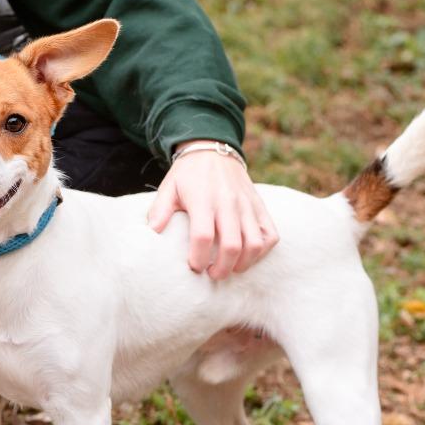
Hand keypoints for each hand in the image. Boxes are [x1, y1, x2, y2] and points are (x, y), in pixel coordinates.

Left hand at [148, 144, 277, 279]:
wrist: (214, 150)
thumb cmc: (188, 175)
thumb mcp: (168, 187)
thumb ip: (159, 210)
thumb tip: (153, 231)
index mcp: (203, 200)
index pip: (203, 236)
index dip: (199, 258)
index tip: (194, 266)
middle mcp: (228, 203)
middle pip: (232, 246)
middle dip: (222, 268)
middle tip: (212, 274)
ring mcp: (247, 205)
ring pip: (255, 244)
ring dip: (243, 264)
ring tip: (230, 268)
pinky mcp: (260, 206)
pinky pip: (270, 234)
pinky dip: (262, 251)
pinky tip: (247, 255)